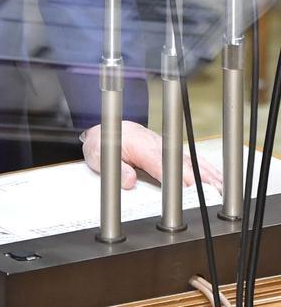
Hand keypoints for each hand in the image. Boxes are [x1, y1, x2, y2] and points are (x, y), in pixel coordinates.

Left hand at [81, 121, 223, 192]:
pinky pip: (190, 158)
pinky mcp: (169, 148)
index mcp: (140, 146)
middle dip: (199, 177)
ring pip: (189, 159)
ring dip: (207, 173)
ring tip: (223, 189)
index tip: (192, 189)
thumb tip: (130, 181)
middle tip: (216, 193)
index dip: (177, 176)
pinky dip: (205, 167)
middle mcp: (156, 144)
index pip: (162, 163)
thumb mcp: (98, 156)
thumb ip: (114, 169)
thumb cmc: (103, 142)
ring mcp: (165, 145)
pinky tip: (217, 178)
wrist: (106, 127)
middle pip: (182, 162)